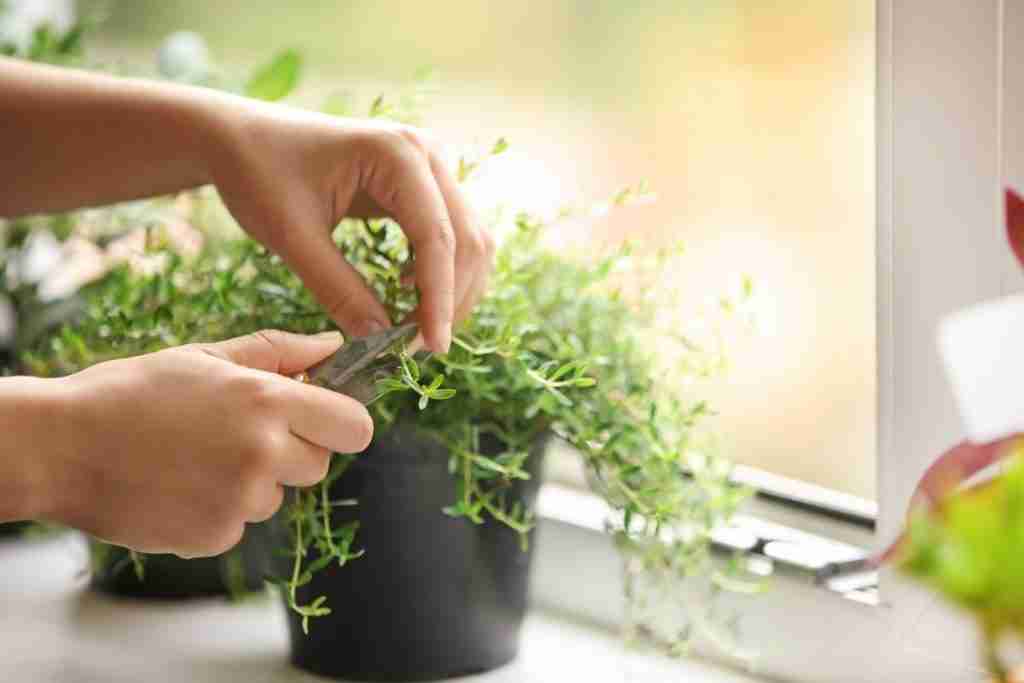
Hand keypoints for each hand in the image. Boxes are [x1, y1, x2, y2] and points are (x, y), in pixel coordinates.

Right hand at [41, 330, 371, 557]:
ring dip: (252, 483)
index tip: (321, 420)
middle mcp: (263, 453)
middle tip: (240, 435)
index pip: (355, 426)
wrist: (60, 446)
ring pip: (278, 496)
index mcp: (267, 401)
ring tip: (195, 458)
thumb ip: (279, 352)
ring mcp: (240, 500)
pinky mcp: (215, 536)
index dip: (341, 423)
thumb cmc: (132, 392)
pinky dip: (219, 511)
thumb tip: (333, 346)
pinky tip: (179, 486)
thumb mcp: (206, 357)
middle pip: (320, 465)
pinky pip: (241, 524)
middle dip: (292, 452)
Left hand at [205, 104, 494, 353]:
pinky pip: (452, 235)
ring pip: (470, 240)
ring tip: (414, 328)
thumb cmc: (258, 173)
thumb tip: (380, 340)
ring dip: (453, 289)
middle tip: (417, 348)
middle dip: (451, 299)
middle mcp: (427, 153)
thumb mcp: (292, 237)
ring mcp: (430, 166)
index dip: (440, 299)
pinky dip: (441, 272)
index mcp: (396, 153)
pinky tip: (408, 294)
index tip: (431, 348)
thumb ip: (338, 289)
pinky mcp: (423, 184)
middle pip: (468, 240)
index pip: (438, 238)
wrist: (241, 137)